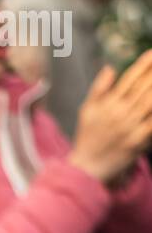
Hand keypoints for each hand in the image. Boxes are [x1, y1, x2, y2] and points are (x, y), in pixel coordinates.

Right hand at [70, 52, 151, 184]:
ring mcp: (129, 127)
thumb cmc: (87, 137)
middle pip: (143, 88)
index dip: (142, 65)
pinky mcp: (137, 141)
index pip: (129, 79)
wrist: (87, 167)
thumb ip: (98, 88)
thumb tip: (110, 68)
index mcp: (108, 103)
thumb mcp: (87, 110)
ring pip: (150, 102)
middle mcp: (119, 113)